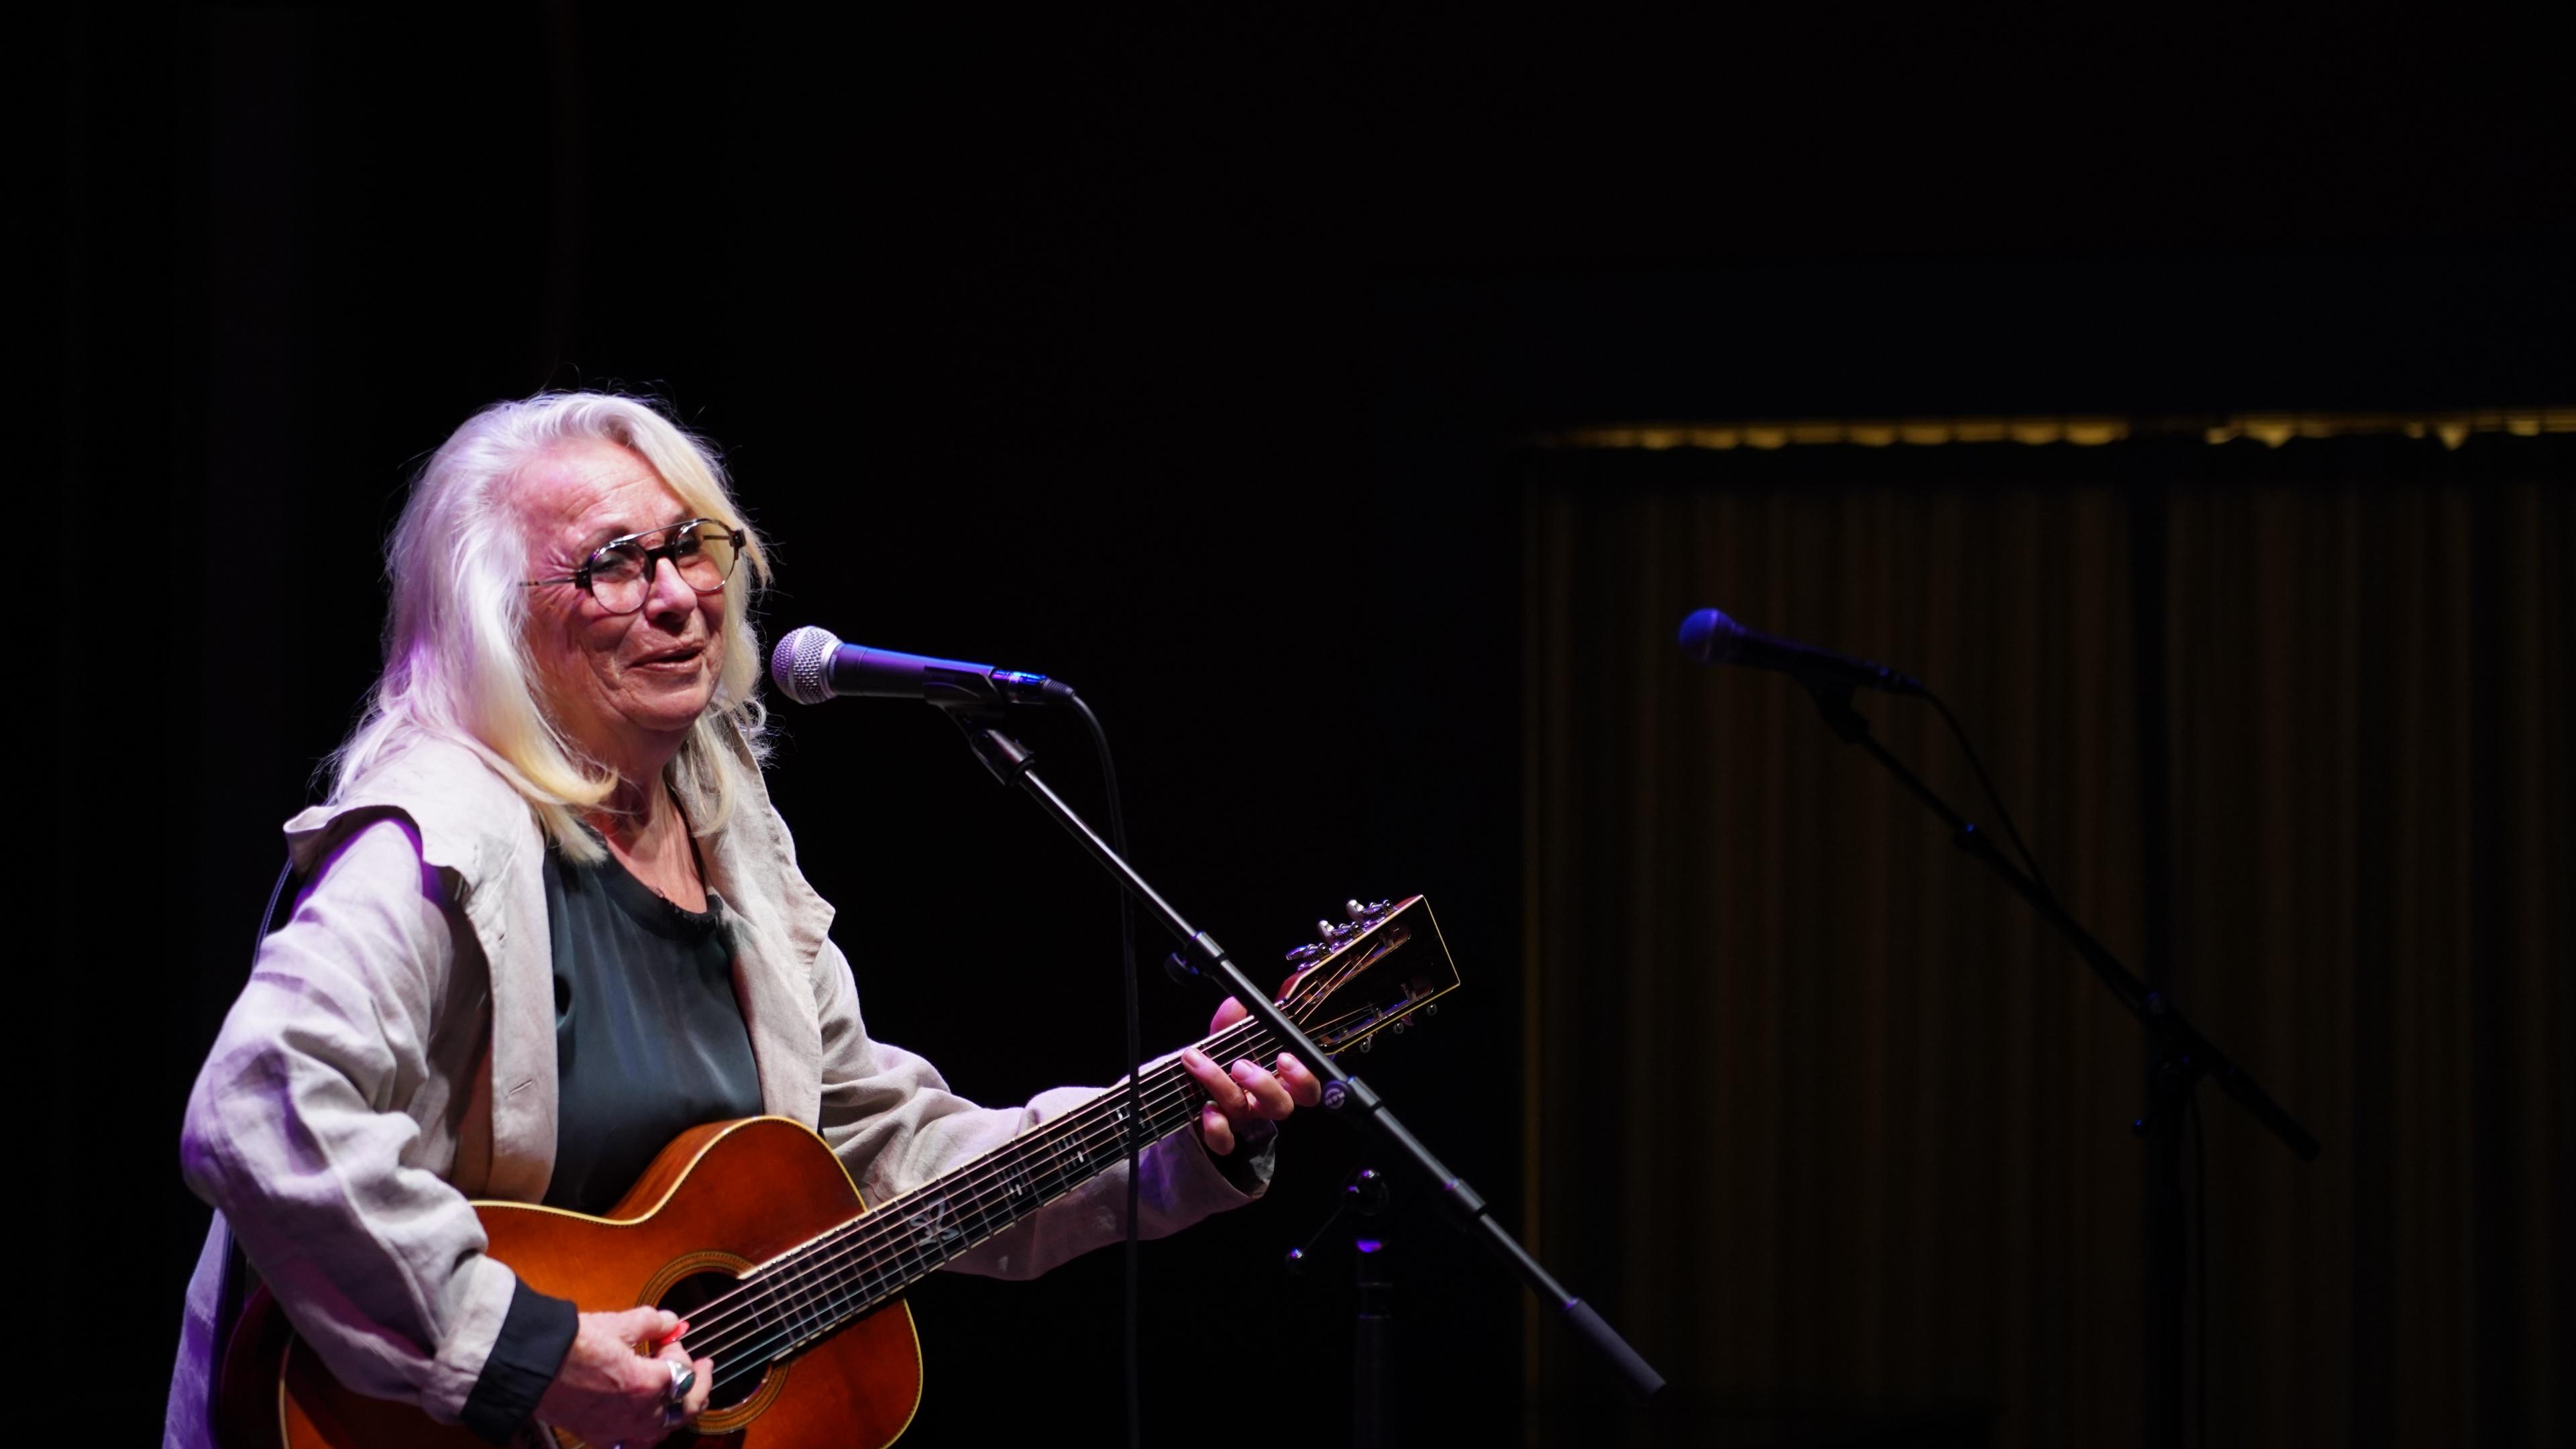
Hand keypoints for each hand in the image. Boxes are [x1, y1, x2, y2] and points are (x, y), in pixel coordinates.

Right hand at [532, 1305, 713, 1444]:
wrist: (530, 1367)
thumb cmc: (572, 1344)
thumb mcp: (619, 1324)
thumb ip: (652, 1322)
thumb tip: (671, 1321)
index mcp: (648, 1385)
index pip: (683, 1370)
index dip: (679, 1350)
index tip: (669, 1338)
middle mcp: (638, 1414)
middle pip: (685, 1408)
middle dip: (700, 1386)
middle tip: (706, 1368)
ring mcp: (618, 1429)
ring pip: (663, 1429)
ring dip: (677, 1411)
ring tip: (684, 1395)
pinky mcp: (597, 1435)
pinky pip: (634, 1440)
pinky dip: (648, 1430)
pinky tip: (649, 1419)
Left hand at [1180, 996, 1322, 1154]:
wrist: (1191, 1099)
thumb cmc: (1220, 1066)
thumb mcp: (1228, 1042)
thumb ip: (1235, 1021)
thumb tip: (1238, 999)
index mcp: (1276, 1081)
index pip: (1306, 1088)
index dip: (1303, 1078)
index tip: (1284, 1057)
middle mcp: (1262, 1104)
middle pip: (1281, 1106)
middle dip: (1265, 1085)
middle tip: (1241, 1066)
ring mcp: (1241, 1120)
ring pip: (1243, 1112)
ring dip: (1220, 1085)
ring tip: (1200, 1064)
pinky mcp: (1219, 1135)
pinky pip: (1223, 1141)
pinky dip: (1216, 1127)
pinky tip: (1206, 1109)